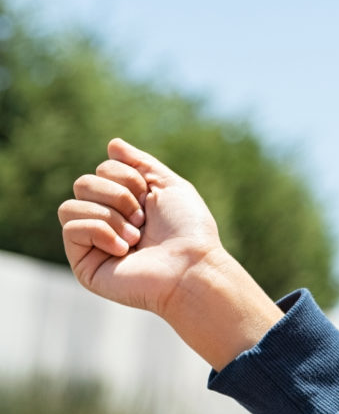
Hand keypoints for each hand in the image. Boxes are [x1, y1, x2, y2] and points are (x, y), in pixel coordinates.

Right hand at [57, 139, 280, 369]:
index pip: (103, 169)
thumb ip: (141, 164)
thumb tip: (112, 144)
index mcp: (125, 202)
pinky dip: (99, 232)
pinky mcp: (84, 265)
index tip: (150, 199)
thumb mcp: (169, 185)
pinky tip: (123, 250)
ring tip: (136, 238)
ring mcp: (93, 244)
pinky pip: (71, 228)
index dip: (128, 178)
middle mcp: (107, 220)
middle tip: (143, 220)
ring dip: (110, 216)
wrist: (192, 268)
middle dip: (117, 196)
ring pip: (70, 205)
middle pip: (83, 183)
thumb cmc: (189, 230)